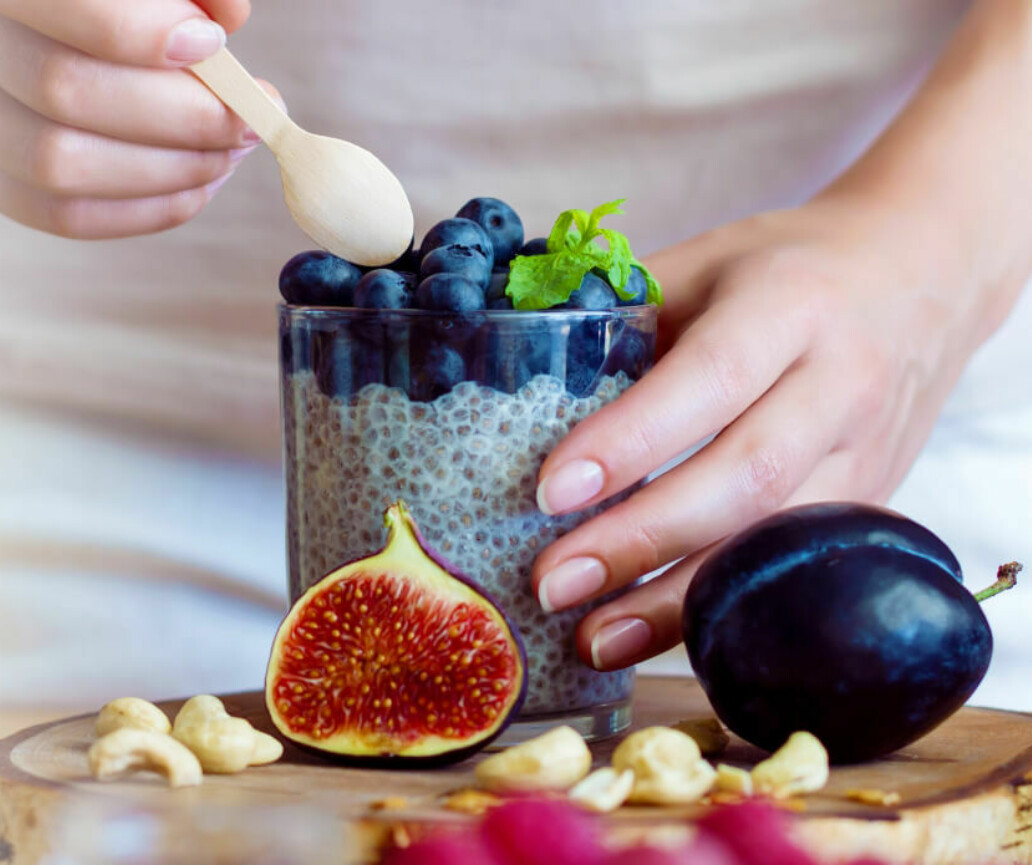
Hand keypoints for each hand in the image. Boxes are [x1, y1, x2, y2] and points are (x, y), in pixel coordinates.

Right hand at [0, 0, 271, 238]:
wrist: (18, 0)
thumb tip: (226, 18)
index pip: (60, 4)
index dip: (139, 32)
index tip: (212, 44)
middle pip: (58, 88)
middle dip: (175, 114)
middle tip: (248, 117)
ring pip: (51, 164)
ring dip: (161, 171)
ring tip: (226, 153)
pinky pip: (50, 212)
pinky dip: (134, 210)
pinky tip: (190, 188)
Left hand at [528, 197, 1012, 670]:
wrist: (925, 274)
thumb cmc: (783, 270)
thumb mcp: (703, 263)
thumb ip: (617, 316)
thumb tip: (502, 375)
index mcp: (787, 306)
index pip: (707, 380)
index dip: (628, 441)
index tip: (548, 492)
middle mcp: (838, 383)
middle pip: (745, 477)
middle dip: (641, 539)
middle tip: (551, 581)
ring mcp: (866, 453)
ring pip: (775, 542)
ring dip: (679, 602)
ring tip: (592, 637)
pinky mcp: (874, 505)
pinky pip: (794, 571)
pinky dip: (721, 610)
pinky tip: (652, 637)